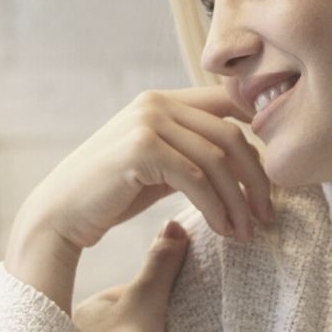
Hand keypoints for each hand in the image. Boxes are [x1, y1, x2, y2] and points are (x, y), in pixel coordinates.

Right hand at [17, 85, 274, 252]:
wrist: (60, 214)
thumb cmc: (112, 194)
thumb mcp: (160, 165)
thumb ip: (193, 152)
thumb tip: (245, 159)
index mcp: (162, 100)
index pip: (229, 105)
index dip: (259, 139)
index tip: (271, 180)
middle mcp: (156, 103)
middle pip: (231, 134)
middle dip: (256, 178)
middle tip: (267, 215)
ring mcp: (147, 122)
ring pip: (217, 159)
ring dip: (238, 200)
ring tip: (247, 231)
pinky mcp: (141, 149)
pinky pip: (196, 179)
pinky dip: (216, 208)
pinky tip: (224, 230)